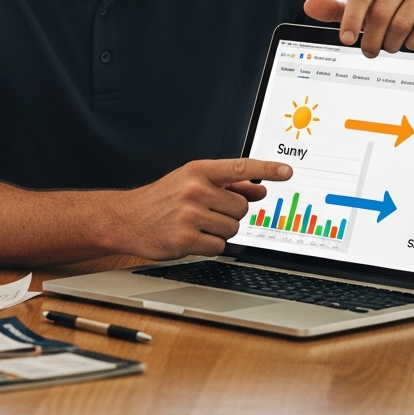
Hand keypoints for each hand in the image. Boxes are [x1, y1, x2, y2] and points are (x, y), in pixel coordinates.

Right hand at [118, 158, 291, 260]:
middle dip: (230, 213)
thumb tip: (258, 190)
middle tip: (206, 212)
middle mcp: (195, 189)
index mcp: (198, 171)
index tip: (286, 171)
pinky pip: (219, 246)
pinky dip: (209, 245)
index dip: (266, 170)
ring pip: (233, 229)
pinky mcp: (187, 239)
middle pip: (241, 207)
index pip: (240, 168)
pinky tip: (190, 237)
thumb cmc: (161, 199)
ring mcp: (191, 214)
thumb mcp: (190, 182)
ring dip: (219, 231)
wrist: (127, 218)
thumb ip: (226, 184)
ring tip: (196, 224)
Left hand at [304, 0, 413, 57]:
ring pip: (400, 25)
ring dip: (390, 44)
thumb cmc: (385, 8)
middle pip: (379, 15)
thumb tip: (309, 6)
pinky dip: (411, 43)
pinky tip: (408, 43)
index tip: (344, 40)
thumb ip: (334, 9)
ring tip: (388, 47)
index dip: (350, 21)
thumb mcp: (358, 9)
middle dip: (370, 40)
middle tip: (367, 52)